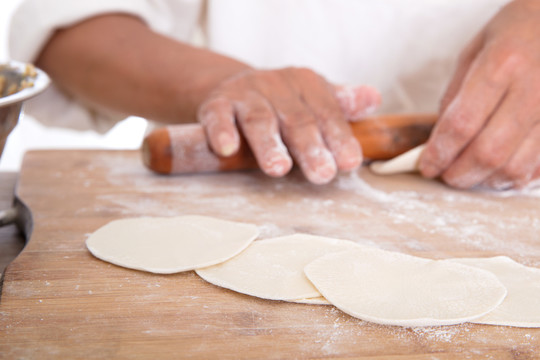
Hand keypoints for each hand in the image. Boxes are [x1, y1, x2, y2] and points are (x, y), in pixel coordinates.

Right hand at [198, 67, 379, 183]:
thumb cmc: (282, 102)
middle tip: (322, 174)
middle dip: (310, 147)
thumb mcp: (314, 98)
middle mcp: (276, 85)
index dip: (339, 137)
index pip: (327, 112)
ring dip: (269, 145)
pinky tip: (227, 150)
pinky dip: (222, 132)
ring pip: (259, 119)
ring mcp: (245, 94)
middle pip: (296, 118)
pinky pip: (218, 117)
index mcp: (306, 83)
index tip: (349, 163)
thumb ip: (342, 104)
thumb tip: (373, 98)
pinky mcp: (216, 104)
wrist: (233, 87)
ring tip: (279, 169)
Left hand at [419, 0, 539, 189]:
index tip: (426, 165)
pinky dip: (513, 176)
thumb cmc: (514, 32)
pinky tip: (497, 169)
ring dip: (485, 180)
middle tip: (445, 174)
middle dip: (459, 173)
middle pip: (489, 152)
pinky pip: (538, 166)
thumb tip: (439, 140)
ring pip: (516, 166)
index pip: (462, 124)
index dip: (439, 152)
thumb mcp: (473, 52)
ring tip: (468, 174)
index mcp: (502, 64)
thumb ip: (454, 97)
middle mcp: (533, 88)